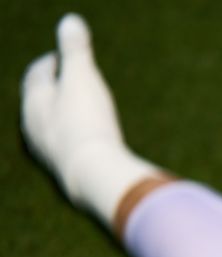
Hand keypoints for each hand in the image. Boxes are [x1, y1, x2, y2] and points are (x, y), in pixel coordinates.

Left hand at [21, 14, 158, 227]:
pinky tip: (86, 141)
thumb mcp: (82, 78)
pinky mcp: (63, 170)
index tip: (63, 58)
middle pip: (39, 101)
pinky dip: (72, 136)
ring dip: (62, 115)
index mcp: (33, 102)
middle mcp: (33, 127)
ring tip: (78, 110)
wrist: (93, 175)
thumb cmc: (87, 123)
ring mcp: (46, 151)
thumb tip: (70, 20)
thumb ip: (75, 50)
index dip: (51, 63)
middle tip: (69, 81)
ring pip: (50, 126)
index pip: (37, 75)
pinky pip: (63, 146)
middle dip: (53, 89)